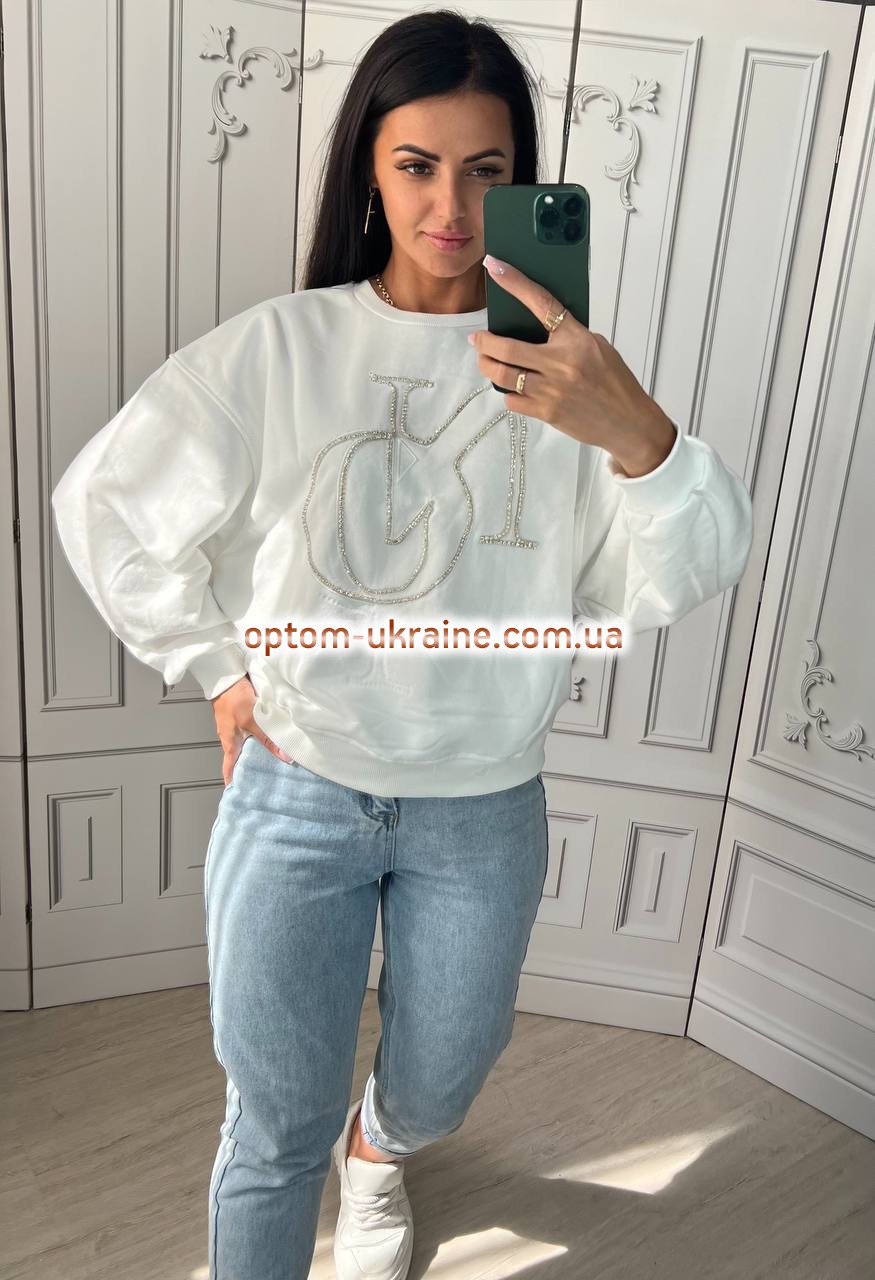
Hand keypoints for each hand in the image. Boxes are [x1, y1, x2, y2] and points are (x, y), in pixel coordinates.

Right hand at [210, 675, 294, 785]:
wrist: (227, 673)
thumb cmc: (231, 697)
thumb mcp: (252, 720)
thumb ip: (268, 738)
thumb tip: (284, 757)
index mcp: (230, 742)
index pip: (229, 768)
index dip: (232, 782)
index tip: (237, 795)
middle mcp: (233, 736)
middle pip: (242, 757)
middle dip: (253, 767)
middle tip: (267, 778)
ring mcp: (238, 724)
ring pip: (251, 743)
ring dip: (262, 750)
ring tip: (278, 758)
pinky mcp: (244, 713)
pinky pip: (256, 729)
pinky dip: (265, 735)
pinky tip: (277, 735)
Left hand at [467, 255, 676, 476]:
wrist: (628, 422)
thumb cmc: (614, 382)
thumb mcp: (597, 347)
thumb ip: (568, 337)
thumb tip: (536, 329)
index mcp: (576, 339)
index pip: (541, 303)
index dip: (515, 283)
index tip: (495, 267)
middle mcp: (561, 362)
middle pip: (506, 348)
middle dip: (484, 342)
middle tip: (477, 339)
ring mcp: (552, 390)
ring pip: (503, 375)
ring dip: (488, 366)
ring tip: (486, 361)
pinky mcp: (546, 413)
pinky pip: (512, 400)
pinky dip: (508, 393)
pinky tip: (513, 389)